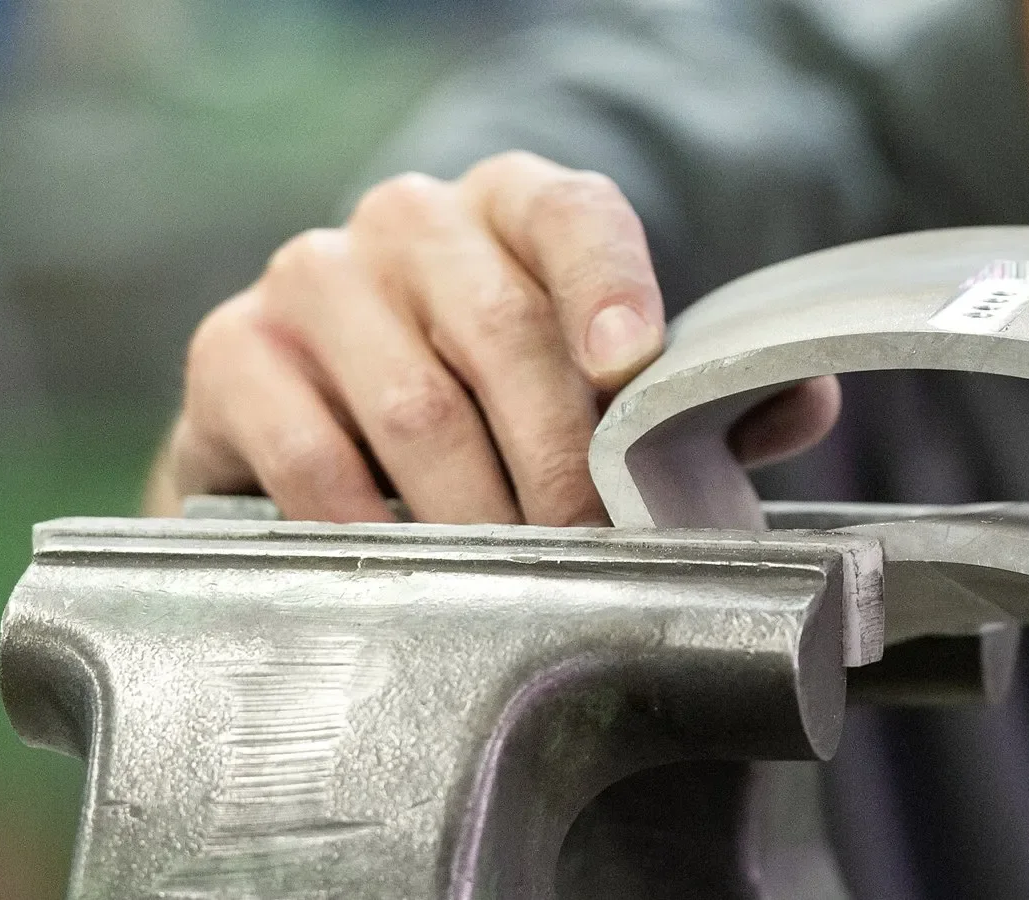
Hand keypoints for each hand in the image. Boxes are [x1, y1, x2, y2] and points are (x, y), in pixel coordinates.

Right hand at [145, 151, 838, 524]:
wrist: (318, 421)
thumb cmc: (487, 405)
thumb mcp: (596, 390)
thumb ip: (697, 396)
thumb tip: (794, 401)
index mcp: (514, 206)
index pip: (573, 216)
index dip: (610, 288)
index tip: (631, 369)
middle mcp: (411, 221)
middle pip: (500, 331)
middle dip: (560, 464)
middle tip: (591, 551)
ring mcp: (314, 276)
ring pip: (414, 407)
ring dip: (477, 513)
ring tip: (514, 577)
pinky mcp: (234, 352)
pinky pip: (311, 455)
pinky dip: (368, 528)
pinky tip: (402, 566)